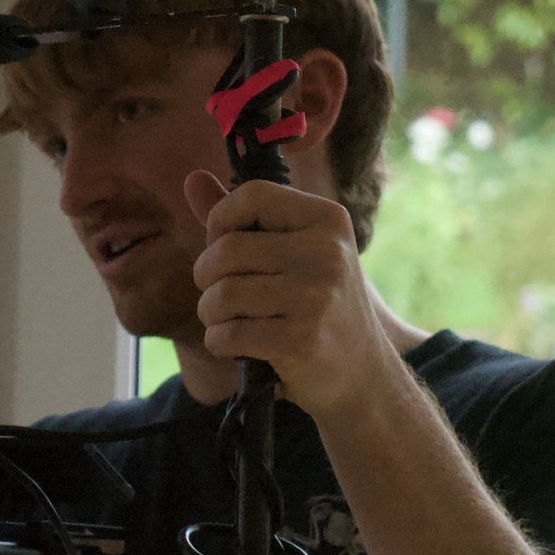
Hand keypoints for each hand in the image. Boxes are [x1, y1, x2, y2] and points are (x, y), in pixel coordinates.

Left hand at [185, 171, 399, 420]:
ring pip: (222, 293)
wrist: (362, 376)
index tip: (224, 248)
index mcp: (327, 219)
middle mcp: (327, 252)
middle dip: (206, 276)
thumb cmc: (317, 307)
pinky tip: (236, 345)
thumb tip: (191, 178)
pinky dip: (219, 342)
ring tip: (227, 320)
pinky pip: (228, 334)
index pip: (252, 195)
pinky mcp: (302, 340)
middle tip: (220, 294)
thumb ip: (241, 219)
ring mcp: (317, 297)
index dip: (221, 221)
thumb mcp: (294, 254)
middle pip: (226, 249)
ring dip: (210, 313)